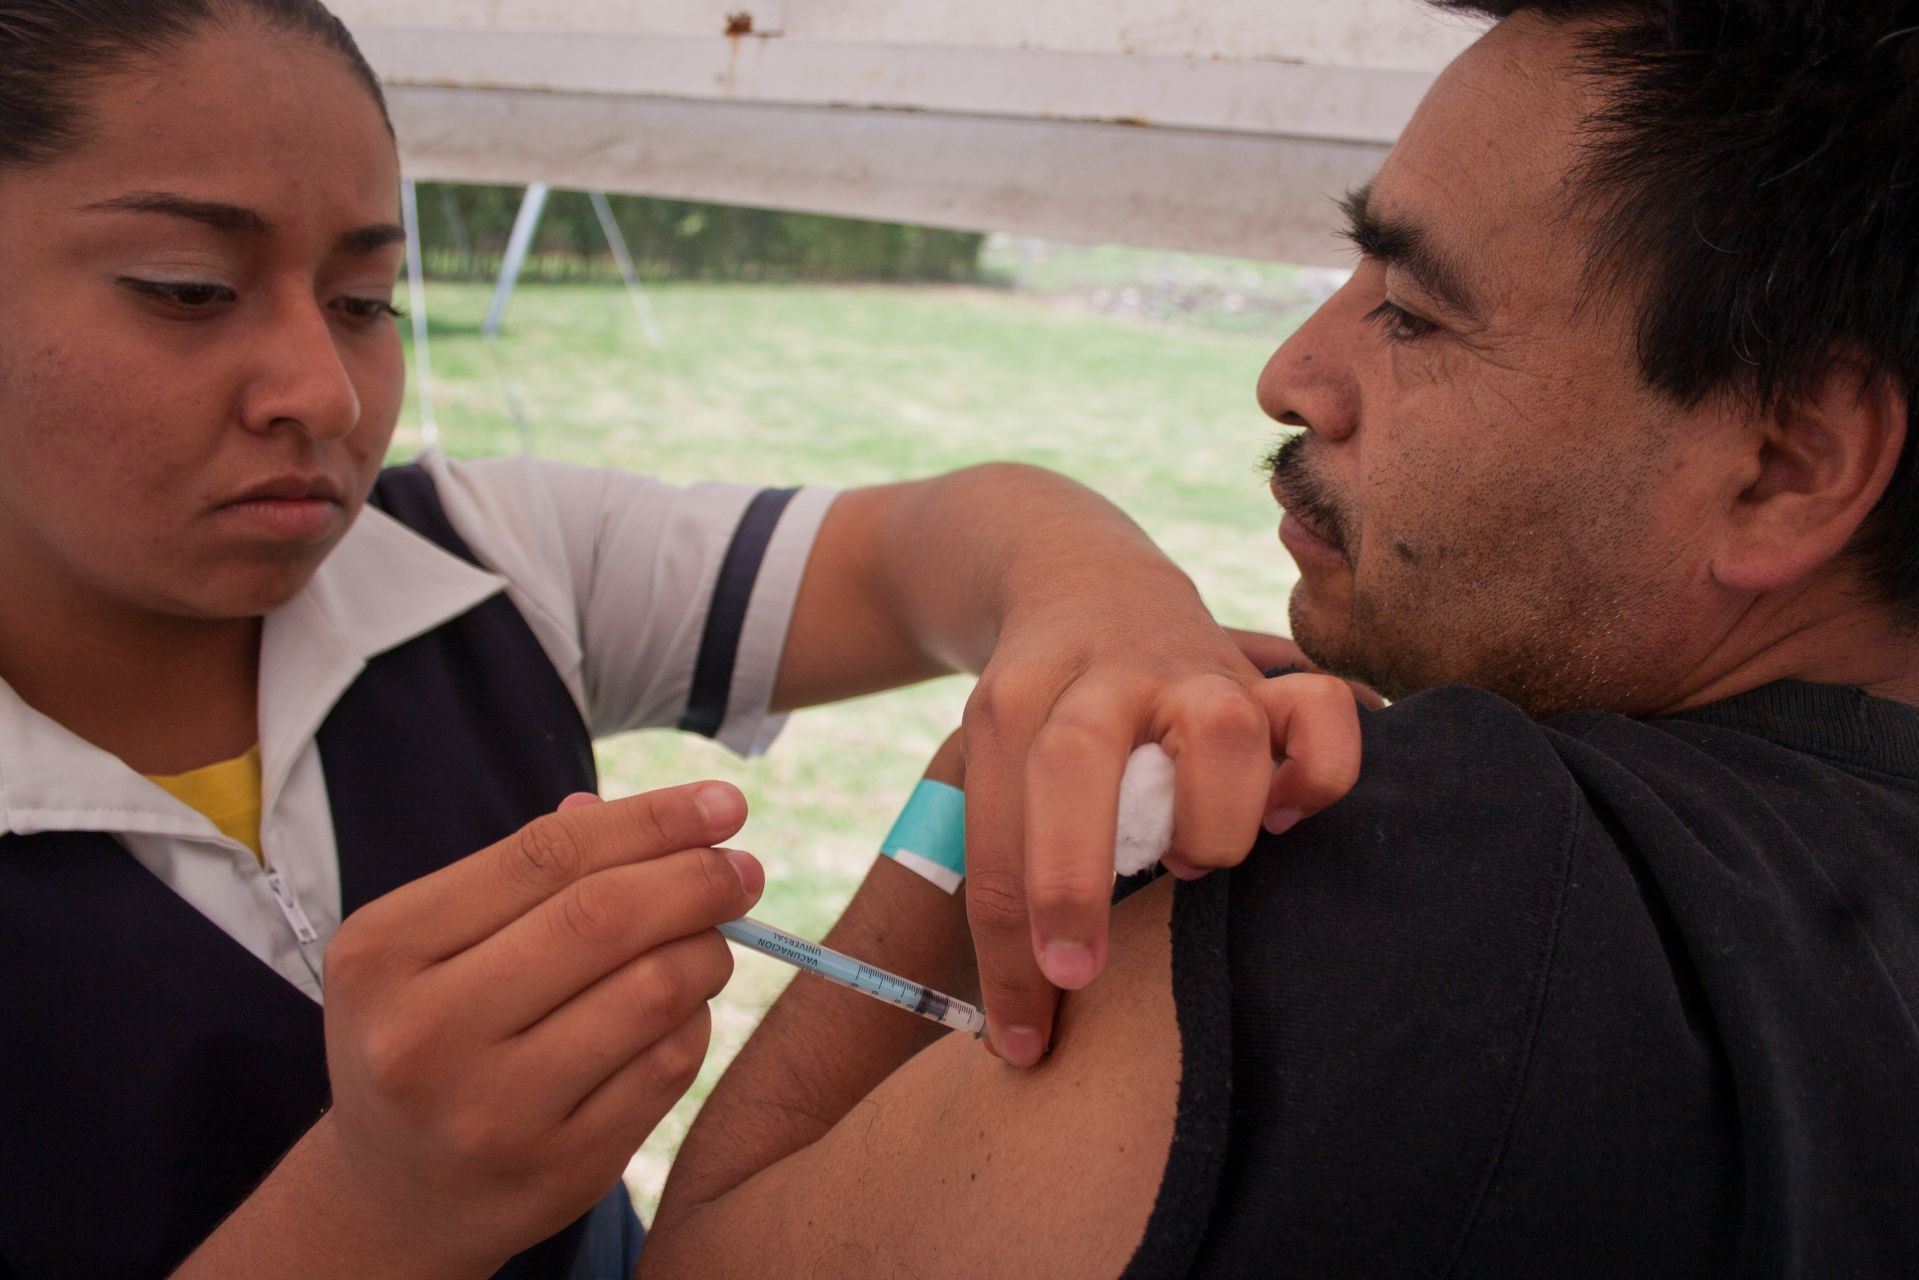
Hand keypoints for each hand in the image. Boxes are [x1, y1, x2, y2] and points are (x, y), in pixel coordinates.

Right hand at [311, 782, 761, 1272]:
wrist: (395, 1191)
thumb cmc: (431, 1031)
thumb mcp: (434, 944)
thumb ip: (537, 873)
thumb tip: (678, 816)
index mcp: (385, 952)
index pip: (545, 855)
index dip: (650, 820)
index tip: (725, 804)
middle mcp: (426, 1034)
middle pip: (604, 919)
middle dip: (696, 879)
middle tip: (741, 870)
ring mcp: (492, 1111)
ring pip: (653, 992)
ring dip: (707, 951)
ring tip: (711, 941)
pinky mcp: (559, 1167)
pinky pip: (668, 1066)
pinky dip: (695, 1020)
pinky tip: (684, 1010)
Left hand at [961, 604, 1360, 1067]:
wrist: (1082, 581)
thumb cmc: (1036, 719)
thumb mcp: (987, 763)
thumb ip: (1003, 864)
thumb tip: (1020, 1039)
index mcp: (1011, 702)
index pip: (996, 832)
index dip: (1005, 946)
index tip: (1019, 1037)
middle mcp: (1101, 677)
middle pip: (1075, 759)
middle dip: (1071, 878)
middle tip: (1080, 971)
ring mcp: (1190, 668)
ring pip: (1220, 727)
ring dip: (1209, 820)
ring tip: (1192, 865)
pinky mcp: (1263, 671)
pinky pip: (1321, 706)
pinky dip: (1317, 772)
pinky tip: (1285, 814)